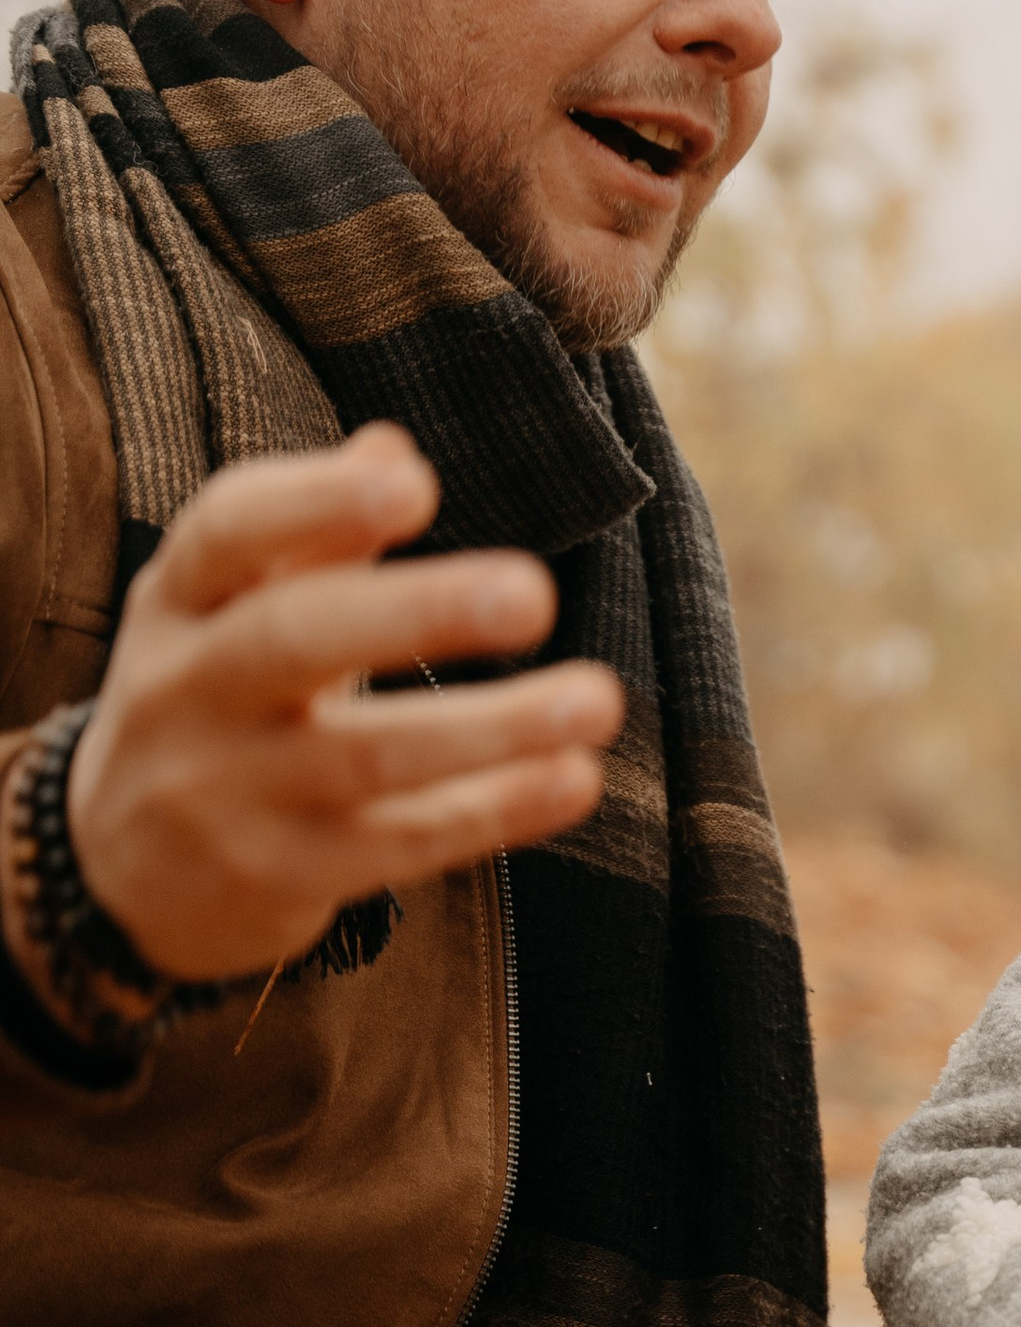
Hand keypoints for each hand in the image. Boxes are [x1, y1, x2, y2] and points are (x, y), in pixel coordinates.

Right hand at [40, 425, 622, 991]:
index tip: (417, 488)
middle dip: (417, 614)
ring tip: (599, 700)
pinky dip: (493, 811)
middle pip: (293, 639)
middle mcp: (186, 690)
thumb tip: (393, 449)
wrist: (115, 869)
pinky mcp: (275, 877)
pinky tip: (575, 779)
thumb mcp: (230, 608)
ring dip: (492, 728)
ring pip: (363, 757)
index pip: (227, 532)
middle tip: (533, 593)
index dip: (315, 505)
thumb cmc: (213, 699)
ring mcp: (224, 793)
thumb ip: (314, 532)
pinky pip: (397, 843)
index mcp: (179, 600)